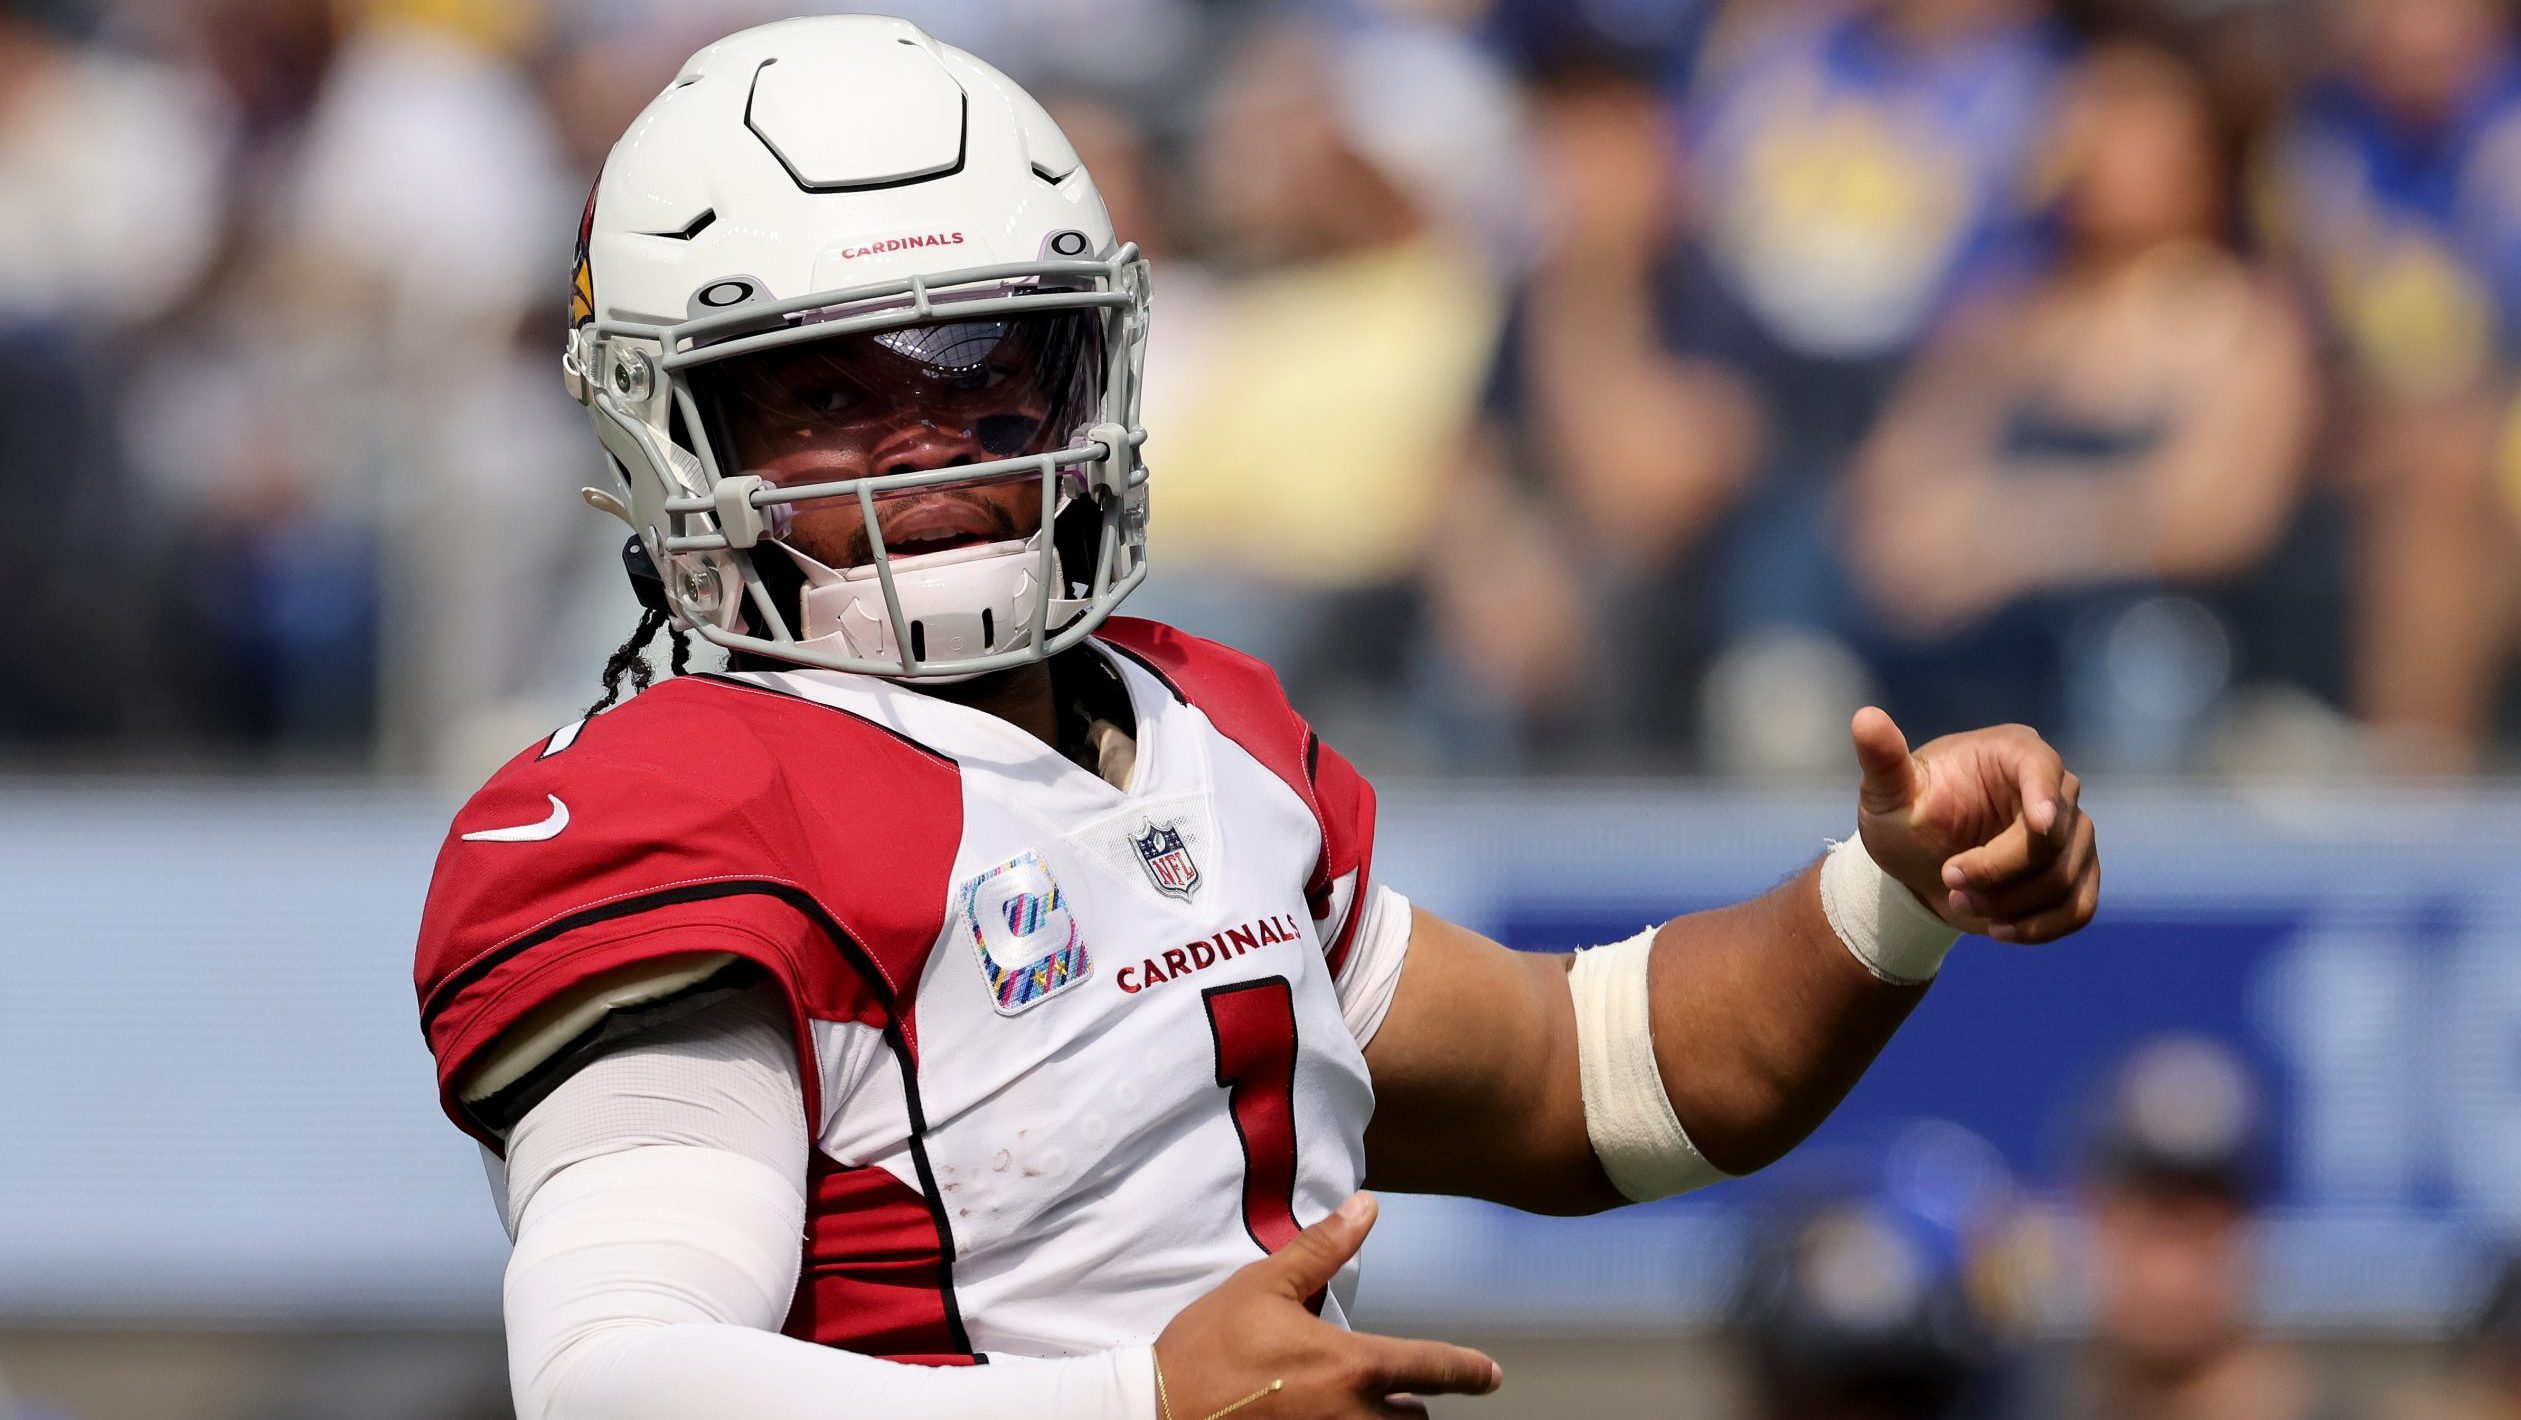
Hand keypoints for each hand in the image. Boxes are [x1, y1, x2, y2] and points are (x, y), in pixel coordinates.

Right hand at [1152, 1194, 1501, 1418]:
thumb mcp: (1262, 1286)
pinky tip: (1320, 1414)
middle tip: (1400, 1393)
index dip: (1471, 1372)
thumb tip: (1367, 1207)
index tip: (1491, 1376)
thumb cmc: (1208, 1349)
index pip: (1434, 1369)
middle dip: (1409, 1405)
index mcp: (1351, 1368)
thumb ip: (1322, 1249)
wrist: (1158, 1413)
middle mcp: (1352, 1419)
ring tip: (1359, 1407)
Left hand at [1850, 708, 2098, 944]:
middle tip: (1949, 880)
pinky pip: (2078, 908)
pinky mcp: (2076, 874)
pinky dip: (2039, 927)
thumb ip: (1881, 759)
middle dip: (1998, 870)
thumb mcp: (1886, 793)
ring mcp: (2072, 833)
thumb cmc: (1904, 818)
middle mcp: (2054, 787)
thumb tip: (1865, 717)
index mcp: (2012, 753)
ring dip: (2009, 903)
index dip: (2044, 796)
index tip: (2037, 827)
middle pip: (2054, 836)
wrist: (1920, 865)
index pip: (2042, 767)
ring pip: (2063, 878)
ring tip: (1958, 900)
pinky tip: (1998, 930)